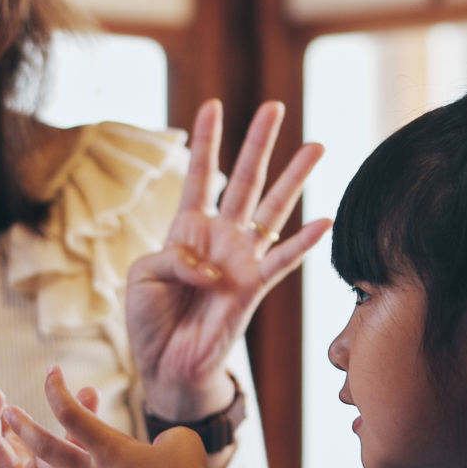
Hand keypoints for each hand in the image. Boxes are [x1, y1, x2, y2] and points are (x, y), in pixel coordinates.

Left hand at [3, 366, 211, 467]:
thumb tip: (158, 447)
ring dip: (40, 458)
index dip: (57, 390)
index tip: (51, 372)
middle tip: (6, 412)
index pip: (72, 415)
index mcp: (110, 451)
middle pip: (47, 448)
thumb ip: (164, 437)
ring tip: (32, 449)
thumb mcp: (181, 444)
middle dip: (24, 427)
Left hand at [127, 100, 330, 419]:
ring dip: (293, 179)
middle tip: (274, 106)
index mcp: (187, 228)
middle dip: (258, 143)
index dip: (205, 141)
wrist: (166, 363)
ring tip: (316, 147)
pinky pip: (282, 262)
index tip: (213, 104)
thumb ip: (173, 258)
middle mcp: (220, 236)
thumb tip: (211, 266)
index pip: (199, 175)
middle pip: (244, 180)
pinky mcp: (253, 288)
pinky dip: (302, 245)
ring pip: (273, 210)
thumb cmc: (151, 317)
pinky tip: (323, 222)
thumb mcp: (143, 276)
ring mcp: (241, 259)